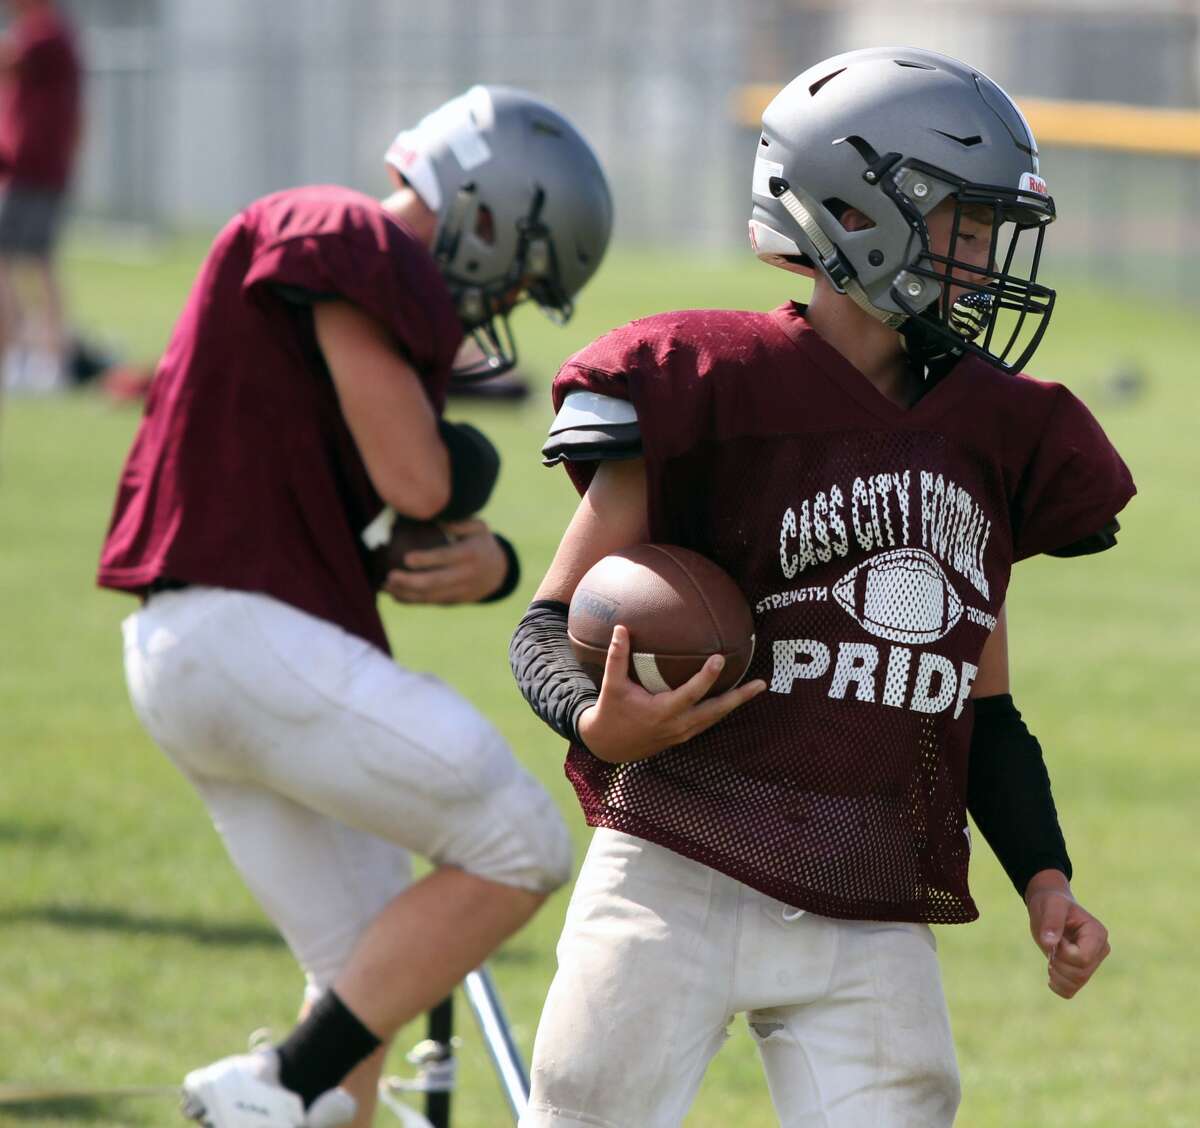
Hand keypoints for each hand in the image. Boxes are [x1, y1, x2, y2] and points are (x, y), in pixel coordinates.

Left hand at [383, 518, 507, 604]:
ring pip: (429, 597)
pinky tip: (393, 594)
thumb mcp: (479, 528)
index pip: (445, 558)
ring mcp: (458, 590)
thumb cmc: (481, 543)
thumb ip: (461, 522)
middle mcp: (464, 575)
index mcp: (469, 553)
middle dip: (410, 581)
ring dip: (405, 593)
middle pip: (435, 582)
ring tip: (385, 585)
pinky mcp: (452, 601)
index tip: (406, 558)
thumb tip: (439, 521)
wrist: (498, 573)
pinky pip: (429, 602)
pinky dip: (409, 600)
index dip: (426, 560)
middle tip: (390, 575)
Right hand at [576, 624, 766, 763]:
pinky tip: (733, 697)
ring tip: (756, 688)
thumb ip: (618, 657)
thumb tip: (621, 628)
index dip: (706, 677)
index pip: (691, 694)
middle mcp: (677, 725)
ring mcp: (682, 733)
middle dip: (739, 698)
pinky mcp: (683, 736)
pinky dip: (722, 709)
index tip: (720, 659)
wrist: (609, 746)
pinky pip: (708, 721)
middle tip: (761, 684)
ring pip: (715, 718)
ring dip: (735, 703)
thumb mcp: (612, 685)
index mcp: (662, 712)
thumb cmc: (611, 712)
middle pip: (715, 711)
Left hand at [1025, 869, 1110, 999]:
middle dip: (1058, 962)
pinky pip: (1070, 991)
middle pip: (1079, 974)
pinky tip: (1051, 970)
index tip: (1057, 938)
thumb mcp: (1051, 906)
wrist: (1049, 908)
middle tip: (1051, 945)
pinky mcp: (1081, 971)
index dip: (1064, 952)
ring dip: (1056, 973)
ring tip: (1052, 956)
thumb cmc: (1052, 903)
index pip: (1083, 959)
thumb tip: (1049, 944)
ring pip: (1075, 984)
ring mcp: (1092, 963)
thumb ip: (1051, 922)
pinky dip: (1057, 985)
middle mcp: (1100, 951)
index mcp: (1098, 934)